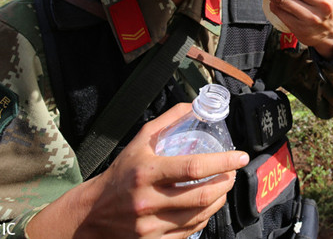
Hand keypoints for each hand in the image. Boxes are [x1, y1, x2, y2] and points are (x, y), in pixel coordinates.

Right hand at [27, 103, 248, 238]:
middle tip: (233, 172)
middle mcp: (148, 200)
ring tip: (224, 186)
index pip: (192, 167)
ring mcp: (150, 225)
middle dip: (225, 182)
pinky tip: (208, 205)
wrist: (92, 213)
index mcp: (146, 172)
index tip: (240, 156)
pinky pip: (189, 231)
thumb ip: (167, 122)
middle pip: (201, 195)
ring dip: (219, 200)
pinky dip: (204, 217)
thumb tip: (194, 106)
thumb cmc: (121, 173)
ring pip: (200, 216)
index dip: (222, 162)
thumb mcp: (139, 142)